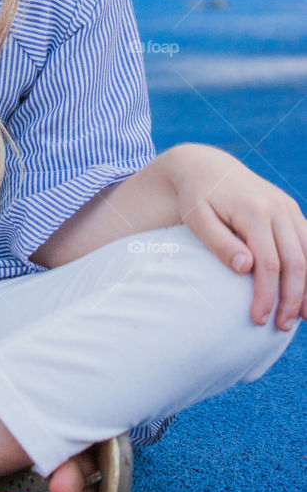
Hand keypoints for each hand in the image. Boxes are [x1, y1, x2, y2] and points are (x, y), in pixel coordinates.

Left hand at [167, 143, 306, 330]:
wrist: (205, 166)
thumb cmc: (196, 197)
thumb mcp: (197, 218)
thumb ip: (220, 243)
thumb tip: (246, 268)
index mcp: (254, 211)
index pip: (269, 263)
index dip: (266, 295)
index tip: (257, 319)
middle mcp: (278, 207)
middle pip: (297, 262)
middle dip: (293, 298)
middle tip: (282, 326)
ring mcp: (288, 207)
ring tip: (303, 317)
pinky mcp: (291, 209)